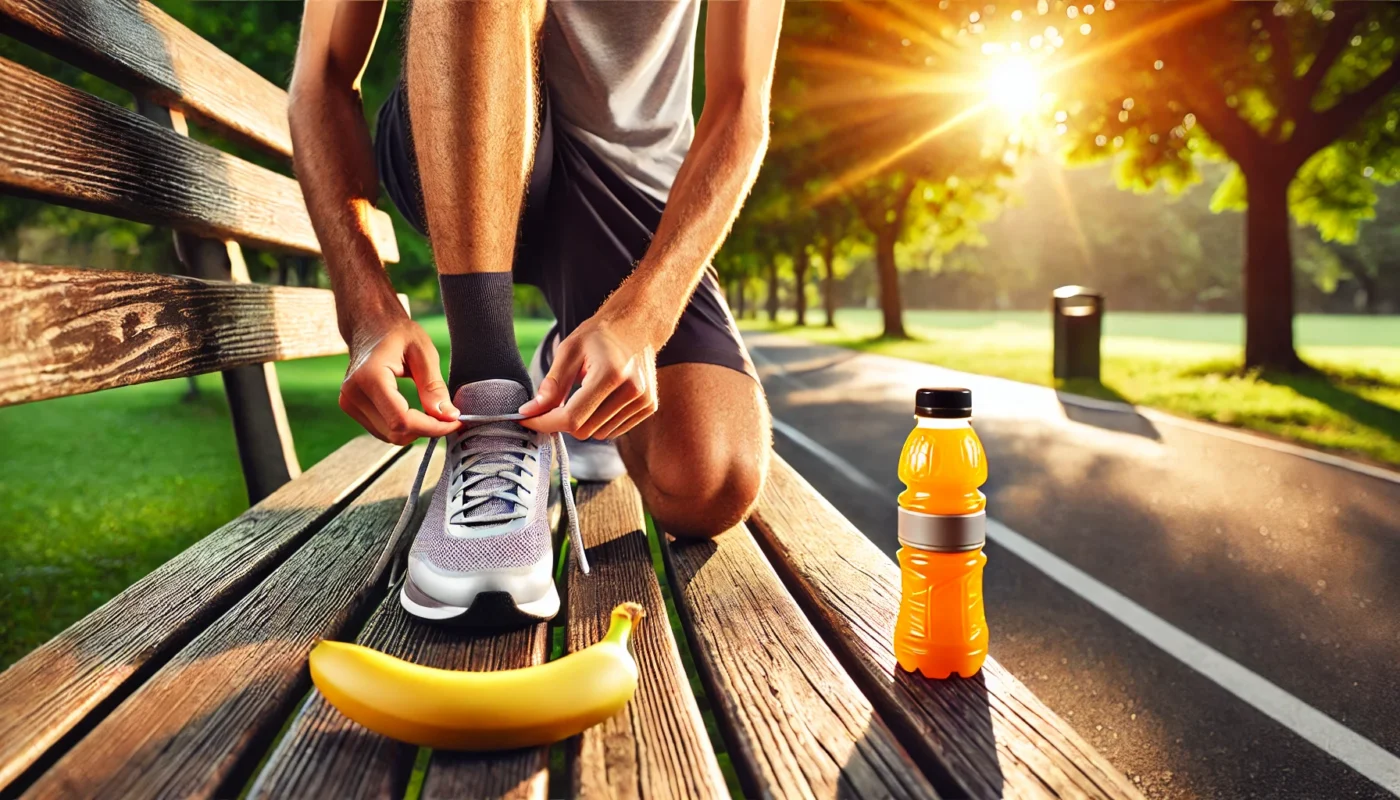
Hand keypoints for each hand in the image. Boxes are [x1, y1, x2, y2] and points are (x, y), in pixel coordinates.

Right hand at [340, 314, 459, 444]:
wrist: (370, 325)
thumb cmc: (398, 333)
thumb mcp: (424, 353)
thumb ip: (434, 387)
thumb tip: (448, 417)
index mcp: (370, 377)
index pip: (402, 420)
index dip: (432, 427)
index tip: (455, 421)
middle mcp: (353, 393)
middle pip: (395, 432)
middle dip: (427, 430)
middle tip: (449, 417)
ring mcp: (348, 402)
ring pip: (389, 436)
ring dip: (415, 430)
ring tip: (434, 413)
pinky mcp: (350, 407)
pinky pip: (382, 430)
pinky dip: (403, 427)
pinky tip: (416, 413)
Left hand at [518, 316, 658, 438]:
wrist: (636, 324)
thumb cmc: (599, 335)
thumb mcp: (569, 351)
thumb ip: (551, 385)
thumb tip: (530, 411)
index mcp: (610, 374)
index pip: (572, 417)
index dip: (545, 422)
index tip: (527, 419)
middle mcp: (632, 390)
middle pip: (584, 430)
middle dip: (562, 421)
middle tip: (552, 405)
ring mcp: (643, 401)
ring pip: (599, 434)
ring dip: (583, 422)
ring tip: (584, 394)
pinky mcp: (648, 407)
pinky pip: (614, 431)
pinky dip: (599, 422)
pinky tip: (600, 399)